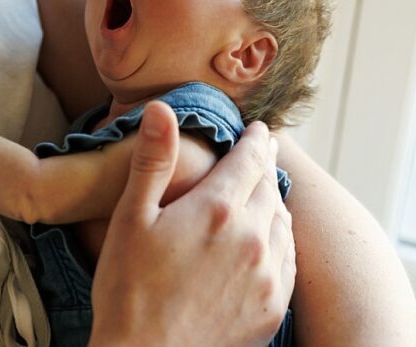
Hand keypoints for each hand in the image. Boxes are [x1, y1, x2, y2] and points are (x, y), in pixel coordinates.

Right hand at [89, 101, 294, 346]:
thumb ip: (152, 160)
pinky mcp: (272, 306)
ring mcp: (267, 275)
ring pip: (283, 223)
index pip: (249, 161)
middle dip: (264, 167)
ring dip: (274, 203)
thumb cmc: (127, 288)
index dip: (256, 140)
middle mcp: (251, 238)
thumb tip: (160, 108)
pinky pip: (288, 261)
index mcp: (216, 209)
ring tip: (262, 195)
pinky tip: (267, 241)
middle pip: (269, 188)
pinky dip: (281, 240)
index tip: (260, 128)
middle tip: (259, 155)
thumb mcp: (130, 217)